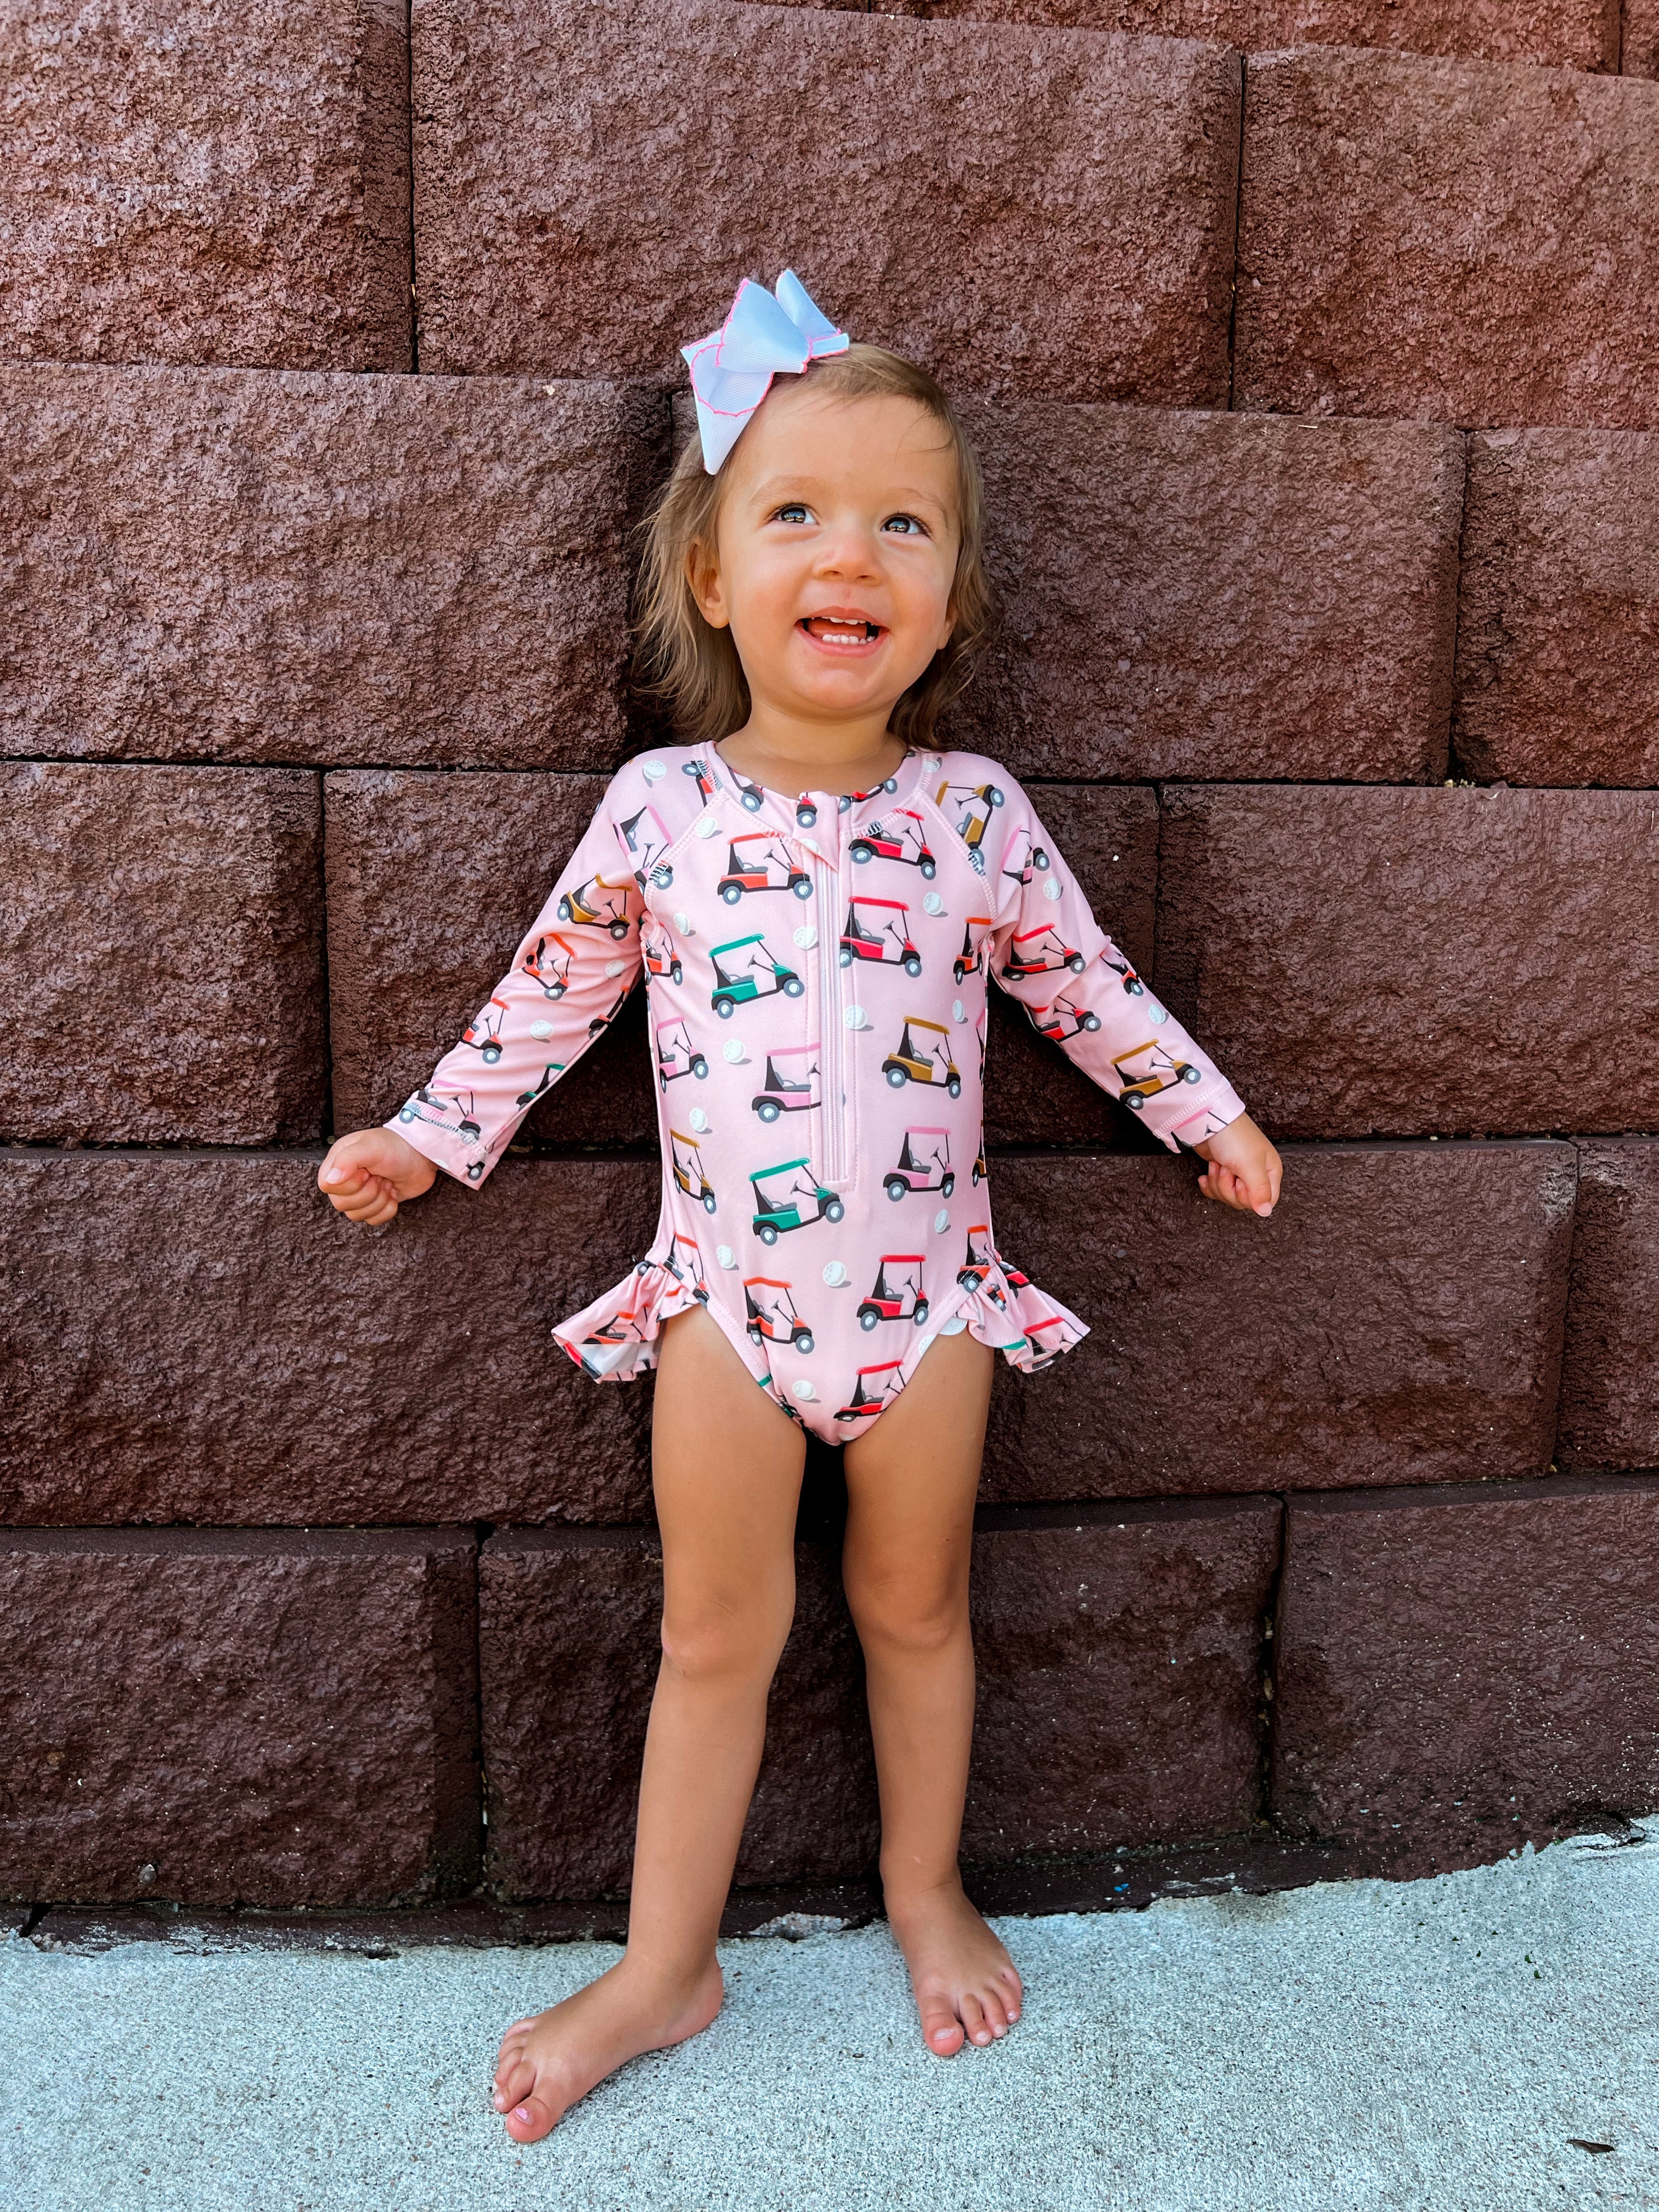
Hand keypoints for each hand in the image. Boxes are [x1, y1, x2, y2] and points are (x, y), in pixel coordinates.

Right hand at [317, 1127, 436, 1225]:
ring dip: (379, 1200)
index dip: (349, 1184)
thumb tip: (330, 1179)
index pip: (328, 1187)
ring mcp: (360, 1194)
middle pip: (342, 1205)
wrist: (422, 1155)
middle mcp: (345, 1179)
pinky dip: (387, 1209)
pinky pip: (373, 1220)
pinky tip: (393, 1193)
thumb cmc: (395, 1147)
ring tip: (387, 1182)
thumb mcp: (370, 1146)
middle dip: (368, 1193)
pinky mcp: (375, 1205)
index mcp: (337, 1163)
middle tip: (380, 1177)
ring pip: (357, 1215)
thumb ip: (347, 1159)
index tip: (366, 1172)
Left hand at [1194, 1114, 1281, 1218]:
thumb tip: (1266, 1212)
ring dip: (1218, 1183)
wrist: (1209, 1122)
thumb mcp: (1251, 1166)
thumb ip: (1260, 1191)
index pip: (1266, 1201)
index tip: (1241, 1184)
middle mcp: (1256, 1174)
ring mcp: (1237, 1173)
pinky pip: (1216, 1190)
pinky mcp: (1221, 1171)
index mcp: (1270, 1172)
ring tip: (1218, 1165)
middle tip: (1228, 1169)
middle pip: (1244, 1201)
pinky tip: (1205, 1175)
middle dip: (1229, 1188)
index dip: (1250, 1198)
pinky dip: (1209, 1184)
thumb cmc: (1234, 1138)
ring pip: (1228, 1196)